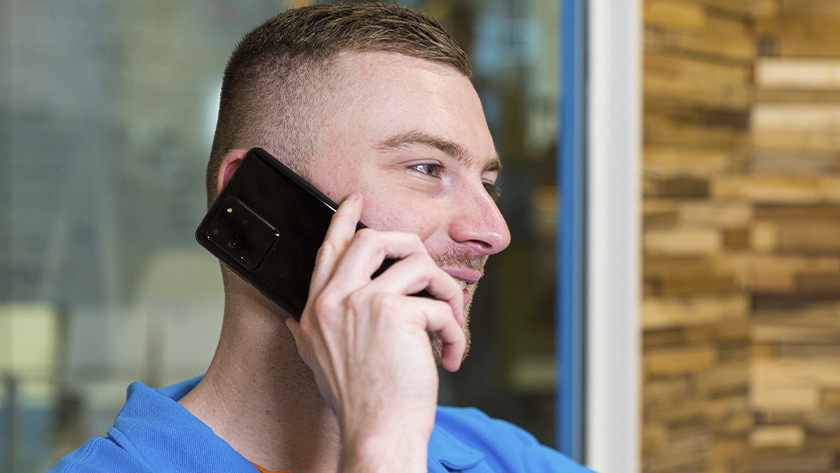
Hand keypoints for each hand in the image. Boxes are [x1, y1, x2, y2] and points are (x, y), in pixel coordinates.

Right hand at [285, 193, 465, 470]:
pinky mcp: (396, 313)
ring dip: (444, 293)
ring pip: (418, 265)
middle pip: (373, 238)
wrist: (377, 435)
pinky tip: (449, 355)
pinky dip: (454, 331)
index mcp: (317, 309)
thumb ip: (307, 335)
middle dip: (409, 246)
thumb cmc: (357, 404)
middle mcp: (334, 300)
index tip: (355, 201)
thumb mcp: (317, 364)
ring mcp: (363, 302)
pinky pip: (439, 304)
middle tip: (427, 270)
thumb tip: (295, 320)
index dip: (344, 220)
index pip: (329, 250)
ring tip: (448, 324)